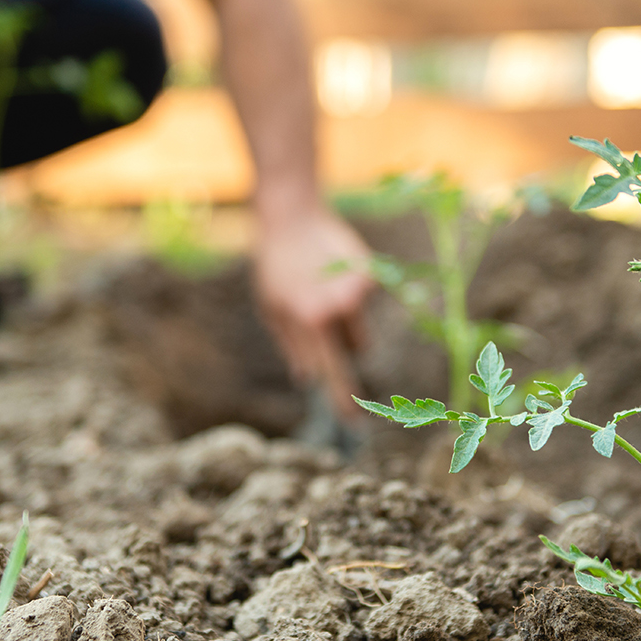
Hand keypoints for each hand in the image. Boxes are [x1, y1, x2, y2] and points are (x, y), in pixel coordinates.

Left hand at [252, 205, 373, 415]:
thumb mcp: (270, 307)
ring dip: (347, 328)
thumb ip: (290, 344)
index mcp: (306, 320)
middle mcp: (334, 308)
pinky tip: (334, 273)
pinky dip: (352, 296)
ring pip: (360, 333)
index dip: (341, 398)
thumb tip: (305, 378)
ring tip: (324, 299)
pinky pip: (364, 303)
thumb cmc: (276, 266)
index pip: (329, 370)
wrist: (292, 216)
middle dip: (347, 367)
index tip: (353, 423)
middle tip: (345, 381)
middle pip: (352, 353)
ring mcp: (354, 290)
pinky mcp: (369, 275)